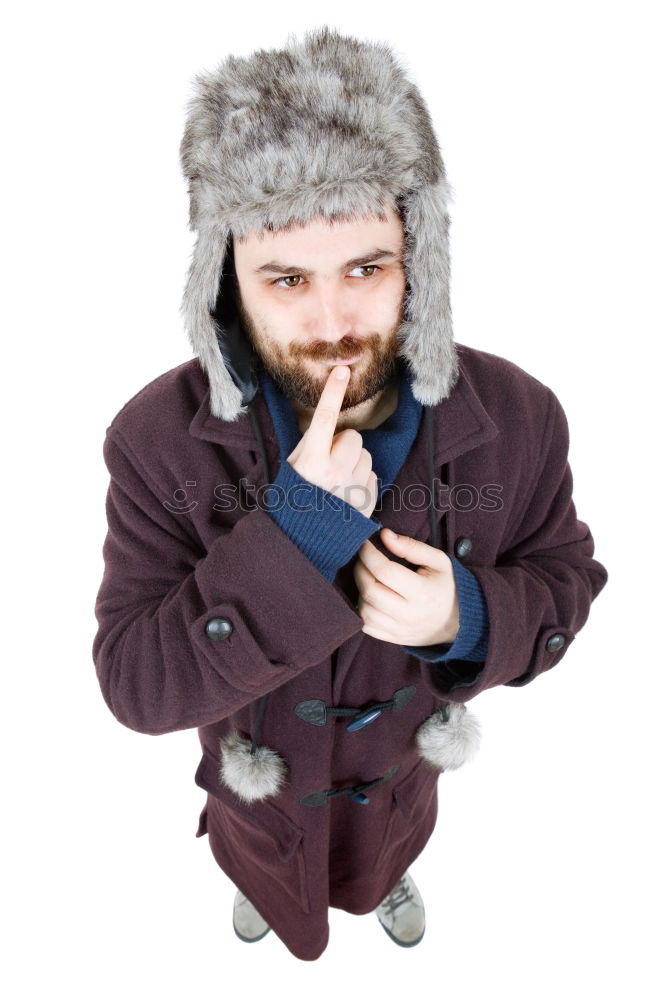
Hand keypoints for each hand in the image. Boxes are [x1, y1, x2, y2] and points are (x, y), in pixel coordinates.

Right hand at [286, 365, 377, 518]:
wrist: (302, 541)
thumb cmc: (293, 499)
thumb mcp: (293, 468)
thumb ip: (311, 445)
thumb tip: (330, 425)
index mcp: (311, 462)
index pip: (324, 419)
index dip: (333, 392)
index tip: (342, 371)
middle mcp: (334, 473)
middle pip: (353, 437)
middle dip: (343, 445)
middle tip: (329, 462)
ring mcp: (353, 488)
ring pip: (366, 455)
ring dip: (354, 462)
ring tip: (337, 481)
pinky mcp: (367, 501)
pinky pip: (373, 475)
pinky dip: (361, 480)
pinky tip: (346, 494)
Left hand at [353, 527, 459, 644]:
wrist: (458, 622)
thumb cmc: (447, 587)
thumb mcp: (438, 561)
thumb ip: (411, 546)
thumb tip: (385, 535)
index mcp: (423, 593)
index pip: (385, 571)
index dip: (369, 554)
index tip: (365, 544)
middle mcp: (409, 615)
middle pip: (370, 591)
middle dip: (360, 569)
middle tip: (363, 558)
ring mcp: (399, 630)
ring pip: (364, 610)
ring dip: (359, 590)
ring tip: (367, 577)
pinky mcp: (392, 638)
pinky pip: (366, 626)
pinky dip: (360, 610)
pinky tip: (368, 596)